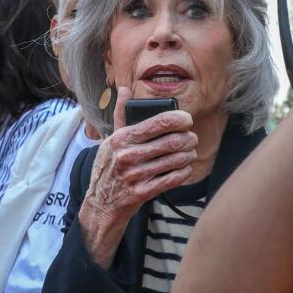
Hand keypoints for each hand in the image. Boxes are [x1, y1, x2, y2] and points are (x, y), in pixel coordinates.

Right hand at [79, 88, 196, 265]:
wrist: (100, 202)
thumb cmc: (108, 166)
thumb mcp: (110, 139)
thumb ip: (120, 114)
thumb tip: (124, 89)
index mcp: (122, 138)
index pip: (158, 122)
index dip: (179, 119)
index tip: (187, 120)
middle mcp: (128, 155)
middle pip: (171, 142)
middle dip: (188, 138)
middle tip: (192, 138)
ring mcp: (135, 175)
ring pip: (175, 160)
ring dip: (188, 155)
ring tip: (190, 153)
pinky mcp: (142, 192)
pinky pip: (172, 179)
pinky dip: (184, 172)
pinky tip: (185, 168)